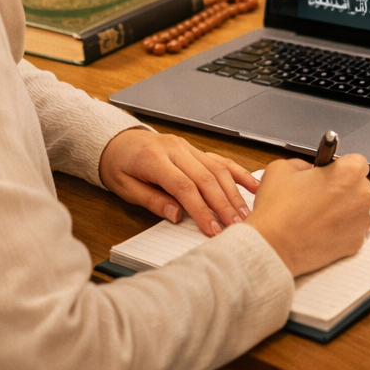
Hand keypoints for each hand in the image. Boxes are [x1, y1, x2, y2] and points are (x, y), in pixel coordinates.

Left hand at [99, 129, 257, 236]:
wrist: (117, 141)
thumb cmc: (119, 166)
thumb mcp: (125, 188)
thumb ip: (152, 200)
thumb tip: (177, 215)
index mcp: (154, 159)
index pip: (184, 186)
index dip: (201, 209)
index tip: (212, 228)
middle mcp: (176, 149)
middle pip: (206, 178)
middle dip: (223, 204)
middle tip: (235, 225)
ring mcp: (188, 147)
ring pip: (217, 169)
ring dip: (233, 192)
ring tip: (244, 213)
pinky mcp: (195, 149)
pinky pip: (220, 160)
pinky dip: (238, 173)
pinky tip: (253, 184)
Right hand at [246, 154, 369, 276]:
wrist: (272, 247)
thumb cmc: (277, 209)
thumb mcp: (282, 168)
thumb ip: (303, 164)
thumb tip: (309, 170)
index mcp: (350, 172)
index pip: (356, 162)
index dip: (339, 168)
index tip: (328, 175)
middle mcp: (363, 196)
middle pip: (358, 186)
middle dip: (342, 189)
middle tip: (317, 196)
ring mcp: (362, 222)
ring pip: (356, 210)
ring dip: (342, 210)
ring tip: (316, 216)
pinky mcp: (356, 243)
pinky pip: (352, 231)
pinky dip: (340, 230)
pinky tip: (319, 231)